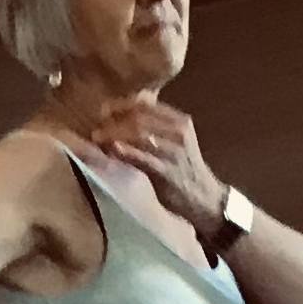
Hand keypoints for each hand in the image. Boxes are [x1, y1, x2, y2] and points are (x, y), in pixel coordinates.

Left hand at [90, 97, 226, 232]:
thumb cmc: (184, 169)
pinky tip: (111, 150)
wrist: (205, 199)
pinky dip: (123, 151)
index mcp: (180, 121)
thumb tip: (123, 112)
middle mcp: (178, 132)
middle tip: (97, 127)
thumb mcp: (176, 140)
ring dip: (113, 134)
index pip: (144, 104)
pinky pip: (140, 157)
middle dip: (113, 120)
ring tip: (98, 138)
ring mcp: (173, 151)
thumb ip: (155, 125)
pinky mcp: (166, 172)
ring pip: (137, 133)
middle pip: (138, 116)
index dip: (120, 105)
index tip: (104, 111)